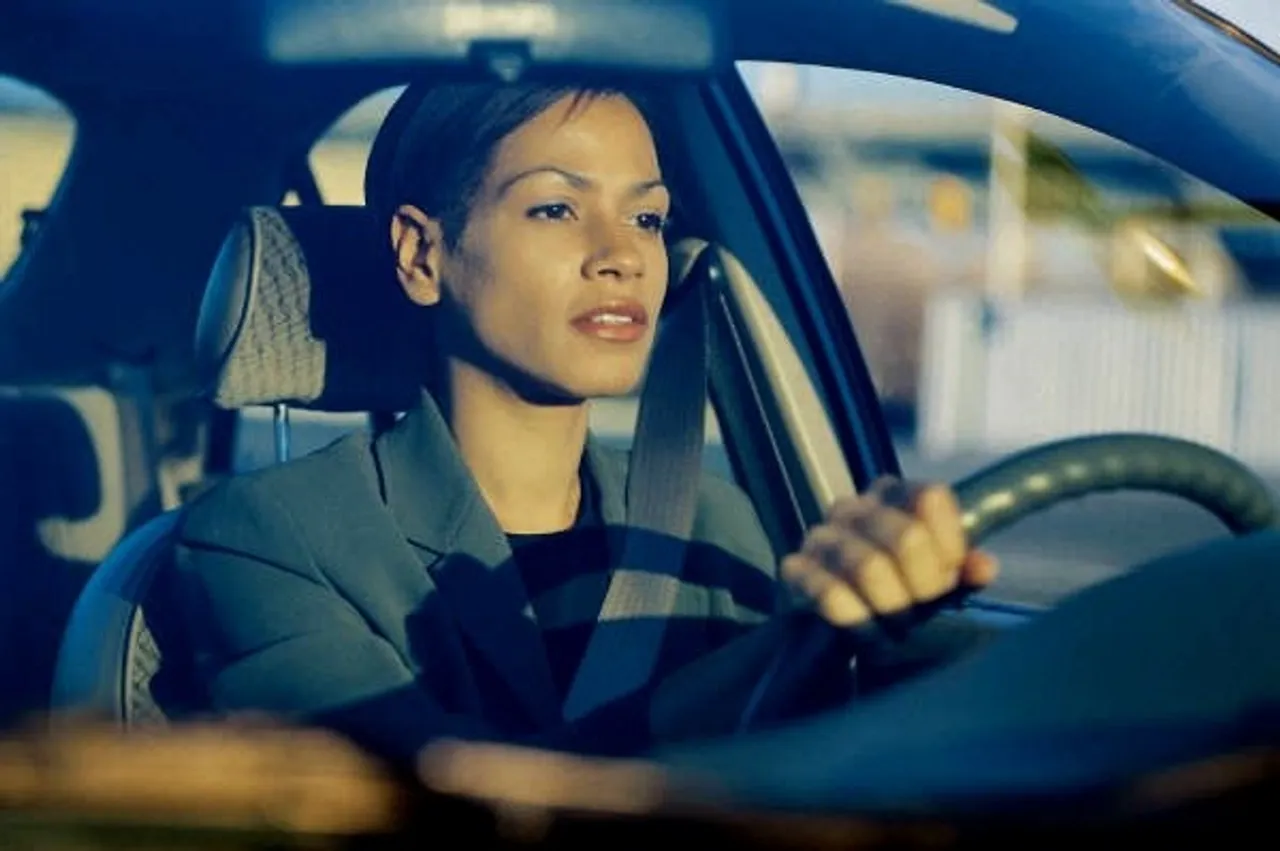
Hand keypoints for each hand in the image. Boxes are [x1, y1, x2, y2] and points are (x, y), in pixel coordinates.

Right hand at [781, 477, 997, 629]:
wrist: (843, 625)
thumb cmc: (899, 593)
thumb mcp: (939, 579)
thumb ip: (964, 569)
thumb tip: (983, 566)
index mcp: (894, 495)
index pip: (930, 498)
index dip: (949, 546)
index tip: (950, 577)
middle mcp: (854, 507)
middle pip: (906, 537)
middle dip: (923, 586)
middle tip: (924, 613)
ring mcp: (821, 537)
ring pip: (869, 567)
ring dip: (892, 609)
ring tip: (898, 630)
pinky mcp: (795, 570)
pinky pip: (831, 593)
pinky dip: (860, 622)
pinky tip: (869, 634)